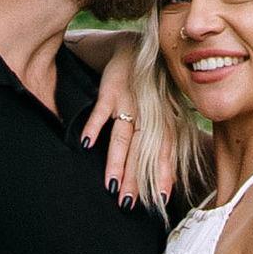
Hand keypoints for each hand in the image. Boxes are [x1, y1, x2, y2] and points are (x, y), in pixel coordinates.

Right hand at [78, 33, 173, 207]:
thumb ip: (163, 140)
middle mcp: (149, 114)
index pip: (165, 153)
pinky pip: (101, 111)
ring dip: (117, 162)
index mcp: (164, 121)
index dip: (164, 175)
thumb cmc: (150, 88)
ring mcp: (130, 103)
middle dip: (136, 179)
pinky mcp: (110, 91)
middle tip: (129, 203)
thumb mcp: (163, 111)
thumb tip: (167, 175)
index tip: (161, 200)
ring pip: (122, 137)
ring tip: (111, 185)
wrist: (135, 50)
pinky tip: (86, 143)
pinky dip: (94, 126)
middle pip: (142, 152)